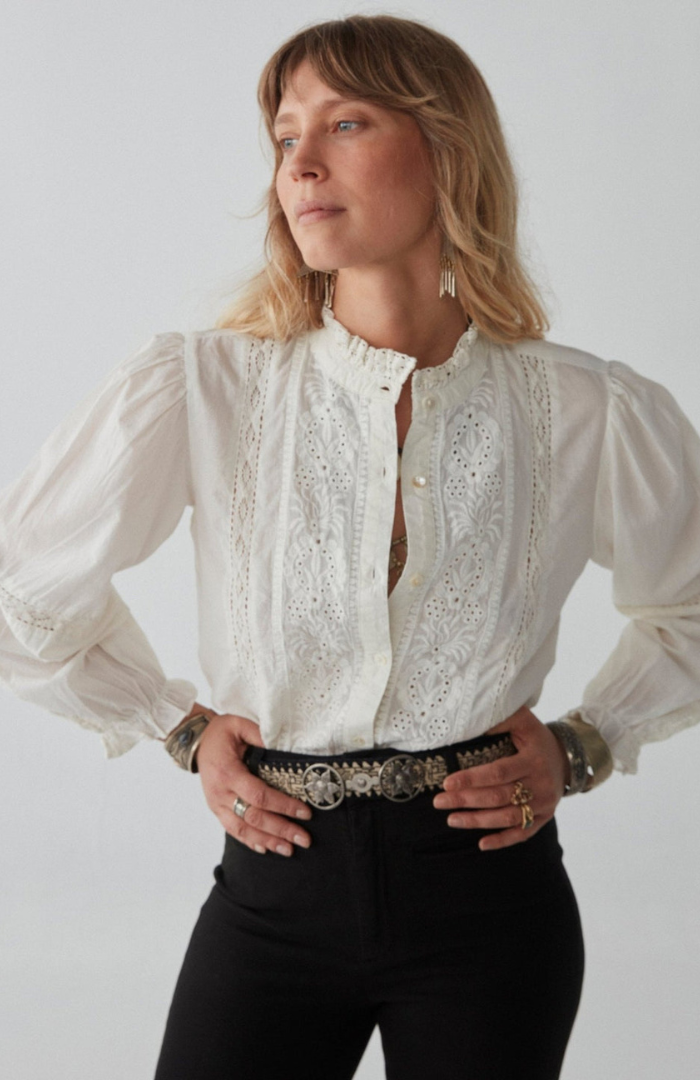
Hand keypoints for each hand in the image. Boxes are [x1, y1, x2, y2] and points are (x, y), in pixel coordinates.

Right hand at [194, 706, 312, 856]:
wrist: (196, 742)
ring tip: (289, 850)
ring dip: (267, 841)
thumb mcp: (240, 725)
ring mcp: (217, 804)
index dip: (283, 806)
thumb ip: (261, 735)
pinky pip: (232, 830)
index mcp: (228, 772)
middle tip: (304, 839)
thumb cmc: (221, 733)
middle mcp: (221, 793)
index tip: (305, 813)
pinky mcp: (216, 809)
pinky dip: (250, 841)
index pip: (259, 795)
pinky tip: (266, 848)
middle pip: (253, 817)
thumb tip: (284, 749)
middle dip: (281, 830)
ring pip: (243, 829)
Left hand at [432, 706, 568, 851]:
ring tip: (451, 820)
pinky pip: (522, 833)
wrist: (568, 758)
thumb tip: (474, 720)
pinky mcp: (543, 818)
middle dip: (466, 800)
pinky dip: (502, 841)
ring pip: (507, 818)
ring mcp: (543, 805)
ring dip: (477, 821)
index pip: (498, 772)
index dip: (472, 778)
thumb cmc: (537, 739)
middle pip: (499, 797)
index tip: (447, 782)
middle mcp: (540, 785)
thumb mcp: (525, 722)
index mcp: (533, 760)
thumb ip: (503, 719)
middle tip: (440, 802)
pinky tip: (481, 844)